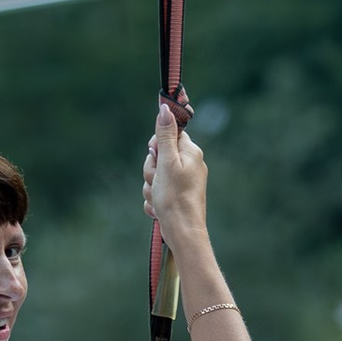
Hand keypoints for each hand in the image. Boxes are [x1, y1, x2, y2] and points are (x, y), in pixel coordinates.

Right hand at [143, 100, 207, 247]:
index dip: (157, 146)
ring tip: (158, 198)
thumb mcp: (166, 162)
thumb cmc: (175, 197)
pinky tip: (159, 209)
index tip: (155, 156)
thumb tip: (165, 107)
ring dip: (150, 187)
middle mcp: (189, 165)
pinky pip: (157, 192)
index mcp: (191, 153)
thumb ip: (165, 135)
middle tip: (157, 181)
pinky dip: (154, 201)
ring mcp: (183, 183)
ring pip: (155, 176)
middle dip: (151, 170)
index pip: (169, 135)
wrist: (182, 232)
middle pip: (159, 156)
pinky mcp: (176, 197)